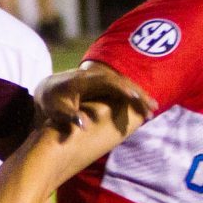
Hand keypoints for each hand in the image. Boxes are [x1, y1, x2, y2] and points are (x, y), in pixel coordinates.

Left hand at [34, 63, 152, 137]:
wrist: (48, 90)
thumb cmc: (51, 102)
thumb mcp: (56, 111)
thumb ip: (69, 117)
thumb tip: (85, 126)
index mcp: (84, 80)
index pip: (107, 81)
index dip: (121, 89)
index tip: (135, 98)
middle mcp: (95, 76)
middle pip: (121, 82)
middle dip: (138, 94)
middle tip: (152, 108)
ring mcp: (101, 79)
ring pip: (125, 85)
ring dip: (140, 96)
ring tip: (155, 109)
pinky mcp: (104, 85)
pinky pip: (123, 89)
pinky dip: (135, 96)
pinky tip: (146, 106)